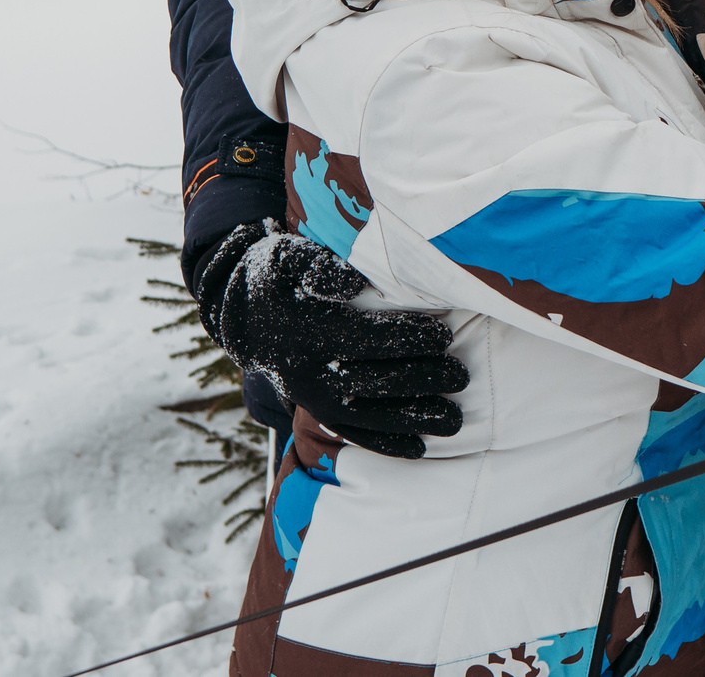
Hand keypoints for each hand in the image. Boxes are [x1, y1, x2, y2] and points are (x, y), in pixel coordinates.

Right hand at [200, 226, 469, 459]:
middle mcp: (310, 370)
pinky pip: (352, 434)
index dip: (404, 338)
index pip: (364, 337)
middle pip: (372, 380)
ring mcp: (313, 397)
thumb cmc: (282, 277)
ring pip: (367, 415)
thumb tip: (353, 284)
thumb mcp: (290, 257)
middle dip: (420, 380)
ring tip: (454, 420)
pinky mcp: (316, 412)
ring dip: (413, 419)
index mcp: (307, 328)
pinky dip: (385, 444)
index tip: (442, 335)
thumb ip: (320, 266)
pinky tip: (420, 447)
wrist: (244, 317)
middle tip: (460, 375)